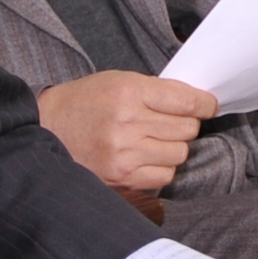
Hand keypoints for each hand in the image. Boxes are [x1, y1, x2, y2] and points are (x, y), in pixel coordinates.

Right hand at [36, 71, 216, 189]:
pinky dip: (162, 166)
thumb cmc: (86, 102)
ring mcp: (125, 154)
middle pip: (187, 128)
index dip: (205, 104)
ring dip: (174, 146)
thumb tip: (197, 102)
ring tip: (155, 139)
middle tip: (171, 121)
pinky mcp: (122, 177)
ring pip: (180, 153)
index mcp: (128, 92)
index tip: (209, 106)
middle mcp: (128, 123)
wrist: (48, 128)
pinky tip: (146, 156)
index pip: (186, 101)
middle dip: (186, 124)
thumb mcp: (119, 81)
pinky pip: (165, 175)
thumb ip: (157, 90)